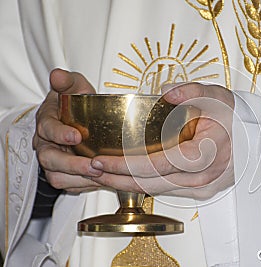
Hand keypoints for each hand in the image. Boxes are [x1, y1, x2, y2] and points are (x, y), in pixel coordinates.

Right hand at [33, 69, 102, 192]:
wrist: (79, 119)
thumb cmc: (75, 104)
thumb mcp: (75, 87)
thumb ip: (67, 81)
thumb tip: (57, 75)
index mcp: (47, 121)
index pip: (48, 129)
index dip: (60, 134)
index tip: (77, 136)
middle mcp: (46, 143)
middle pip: (50, 159)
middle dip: (72, 164)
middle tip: (94, 165)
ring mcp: (53, 160)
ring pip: (57, 176)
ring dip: (79, 178)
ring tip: (101, 175)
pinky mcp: (63, 173)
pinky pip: (68, 185)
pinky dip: (83, 185)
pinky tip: (100, 180)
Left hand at [90, 83, 234, 199]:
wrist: (254, 138)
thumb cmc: (235, 117)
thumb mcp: (217, 96)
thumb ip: (192, 92)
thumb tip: (164, 94)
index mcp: (203, 155)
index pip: (155, 166)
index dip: (123, 166)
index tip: (99, 161)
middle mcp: (200, 178)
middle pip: (149, 184)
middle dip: (116, 179)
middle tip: (90, 169)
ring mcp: (200, 187)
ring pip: (156, 190)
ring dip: (126, 183)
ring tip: (101, 173)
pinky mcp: (198, 190)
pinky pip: (165, 189)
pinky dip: (143, 183)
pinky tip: (127, 174)